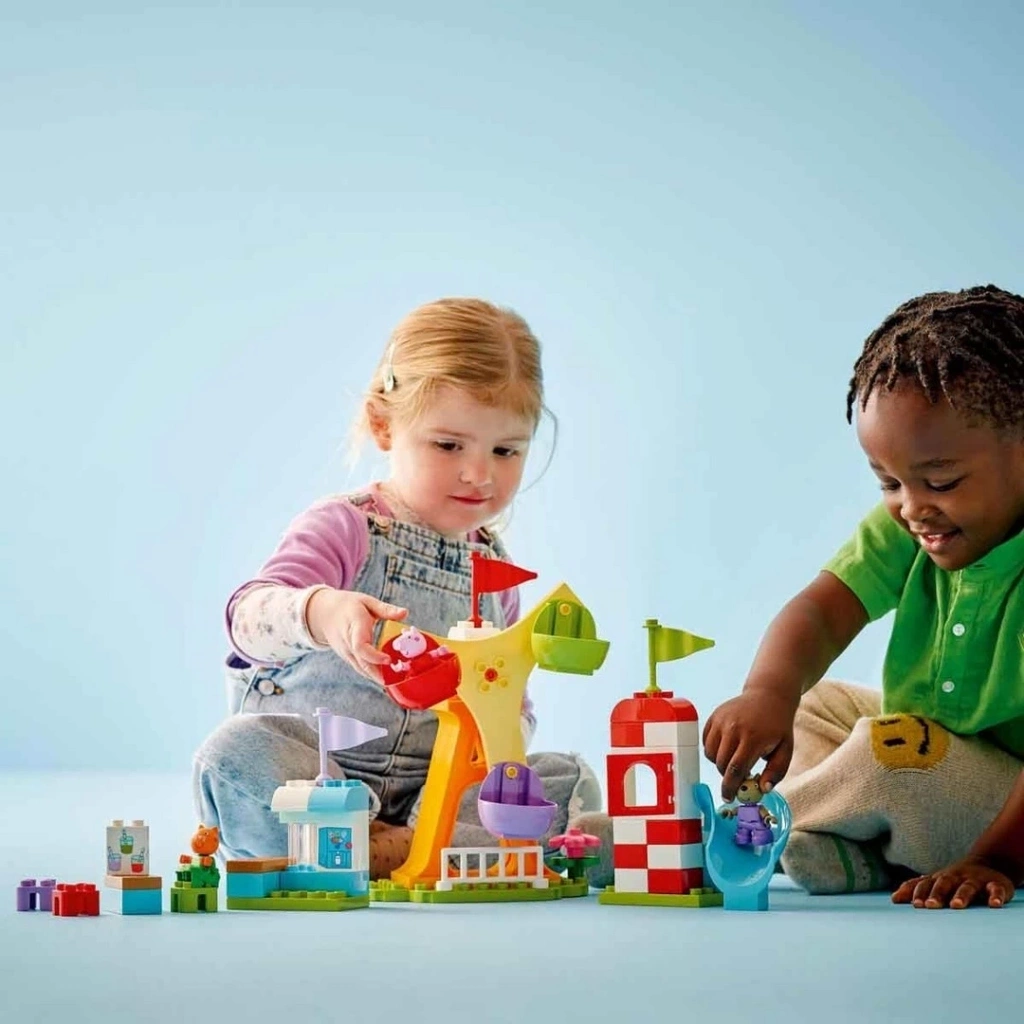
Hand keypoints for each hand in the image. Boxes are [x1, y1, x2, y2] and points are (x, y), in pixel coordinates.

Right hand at [306, 588, 407, 682]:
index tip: (389, 660)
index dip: (374, 656)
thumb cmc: (349, 605)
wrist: (325, 613)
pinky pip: (360, 668)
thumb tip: (405, 613)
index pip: (360, 646)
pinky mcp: (347, 657)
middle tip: (398, 678)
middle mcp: (348, 642)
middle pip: (362, 663)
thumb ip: (386, 609)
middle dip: (379, 674)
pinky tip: (388, 677)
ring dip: (378, 677)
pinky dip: (373, 674)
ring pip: (361, 669)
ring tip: (397, 680)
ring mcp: (346, 652)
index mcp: (354, 626)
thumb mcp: (367, 602)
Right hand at [702, 689, 797, 800]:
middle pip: (721, 764)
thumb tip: (762, 789)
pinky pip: (706, 742)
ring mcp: (721, 720)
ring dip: (719, 763)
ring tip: (734, 759)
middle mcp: (733, 728)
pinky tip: (727, 748)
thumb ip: (776, 772)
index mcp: (753, 738)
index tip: (729, 798)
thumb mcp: (786, 750)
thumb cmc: (778, 726)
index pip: (736, 769)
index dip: (730, 787)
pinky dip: (713, 750)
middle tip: (737, 778)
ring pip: (710, 754)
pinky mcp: (714, 716)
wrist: (768, 695)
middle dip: (727, 777)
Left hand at [891, 858, 1014, 908]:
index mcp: (939, 878)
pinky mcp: (996, 885)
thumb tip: (893, 899)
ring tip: (956, 906)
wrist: (986, 864)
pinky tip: (994, 905)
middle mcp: (955, 877)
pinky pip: (996, 890)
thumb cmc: (954, 880)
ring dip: (961, 895)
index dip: (919, 893)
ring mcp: (975, 880)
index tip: (913, 905)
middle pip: (944, 883)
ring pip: (967, 886)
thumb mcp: (936, 882)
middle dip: (936, 894)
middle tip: (929, 906)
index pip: (926, 884)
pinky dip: (995, 897)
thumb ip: (916, 889)